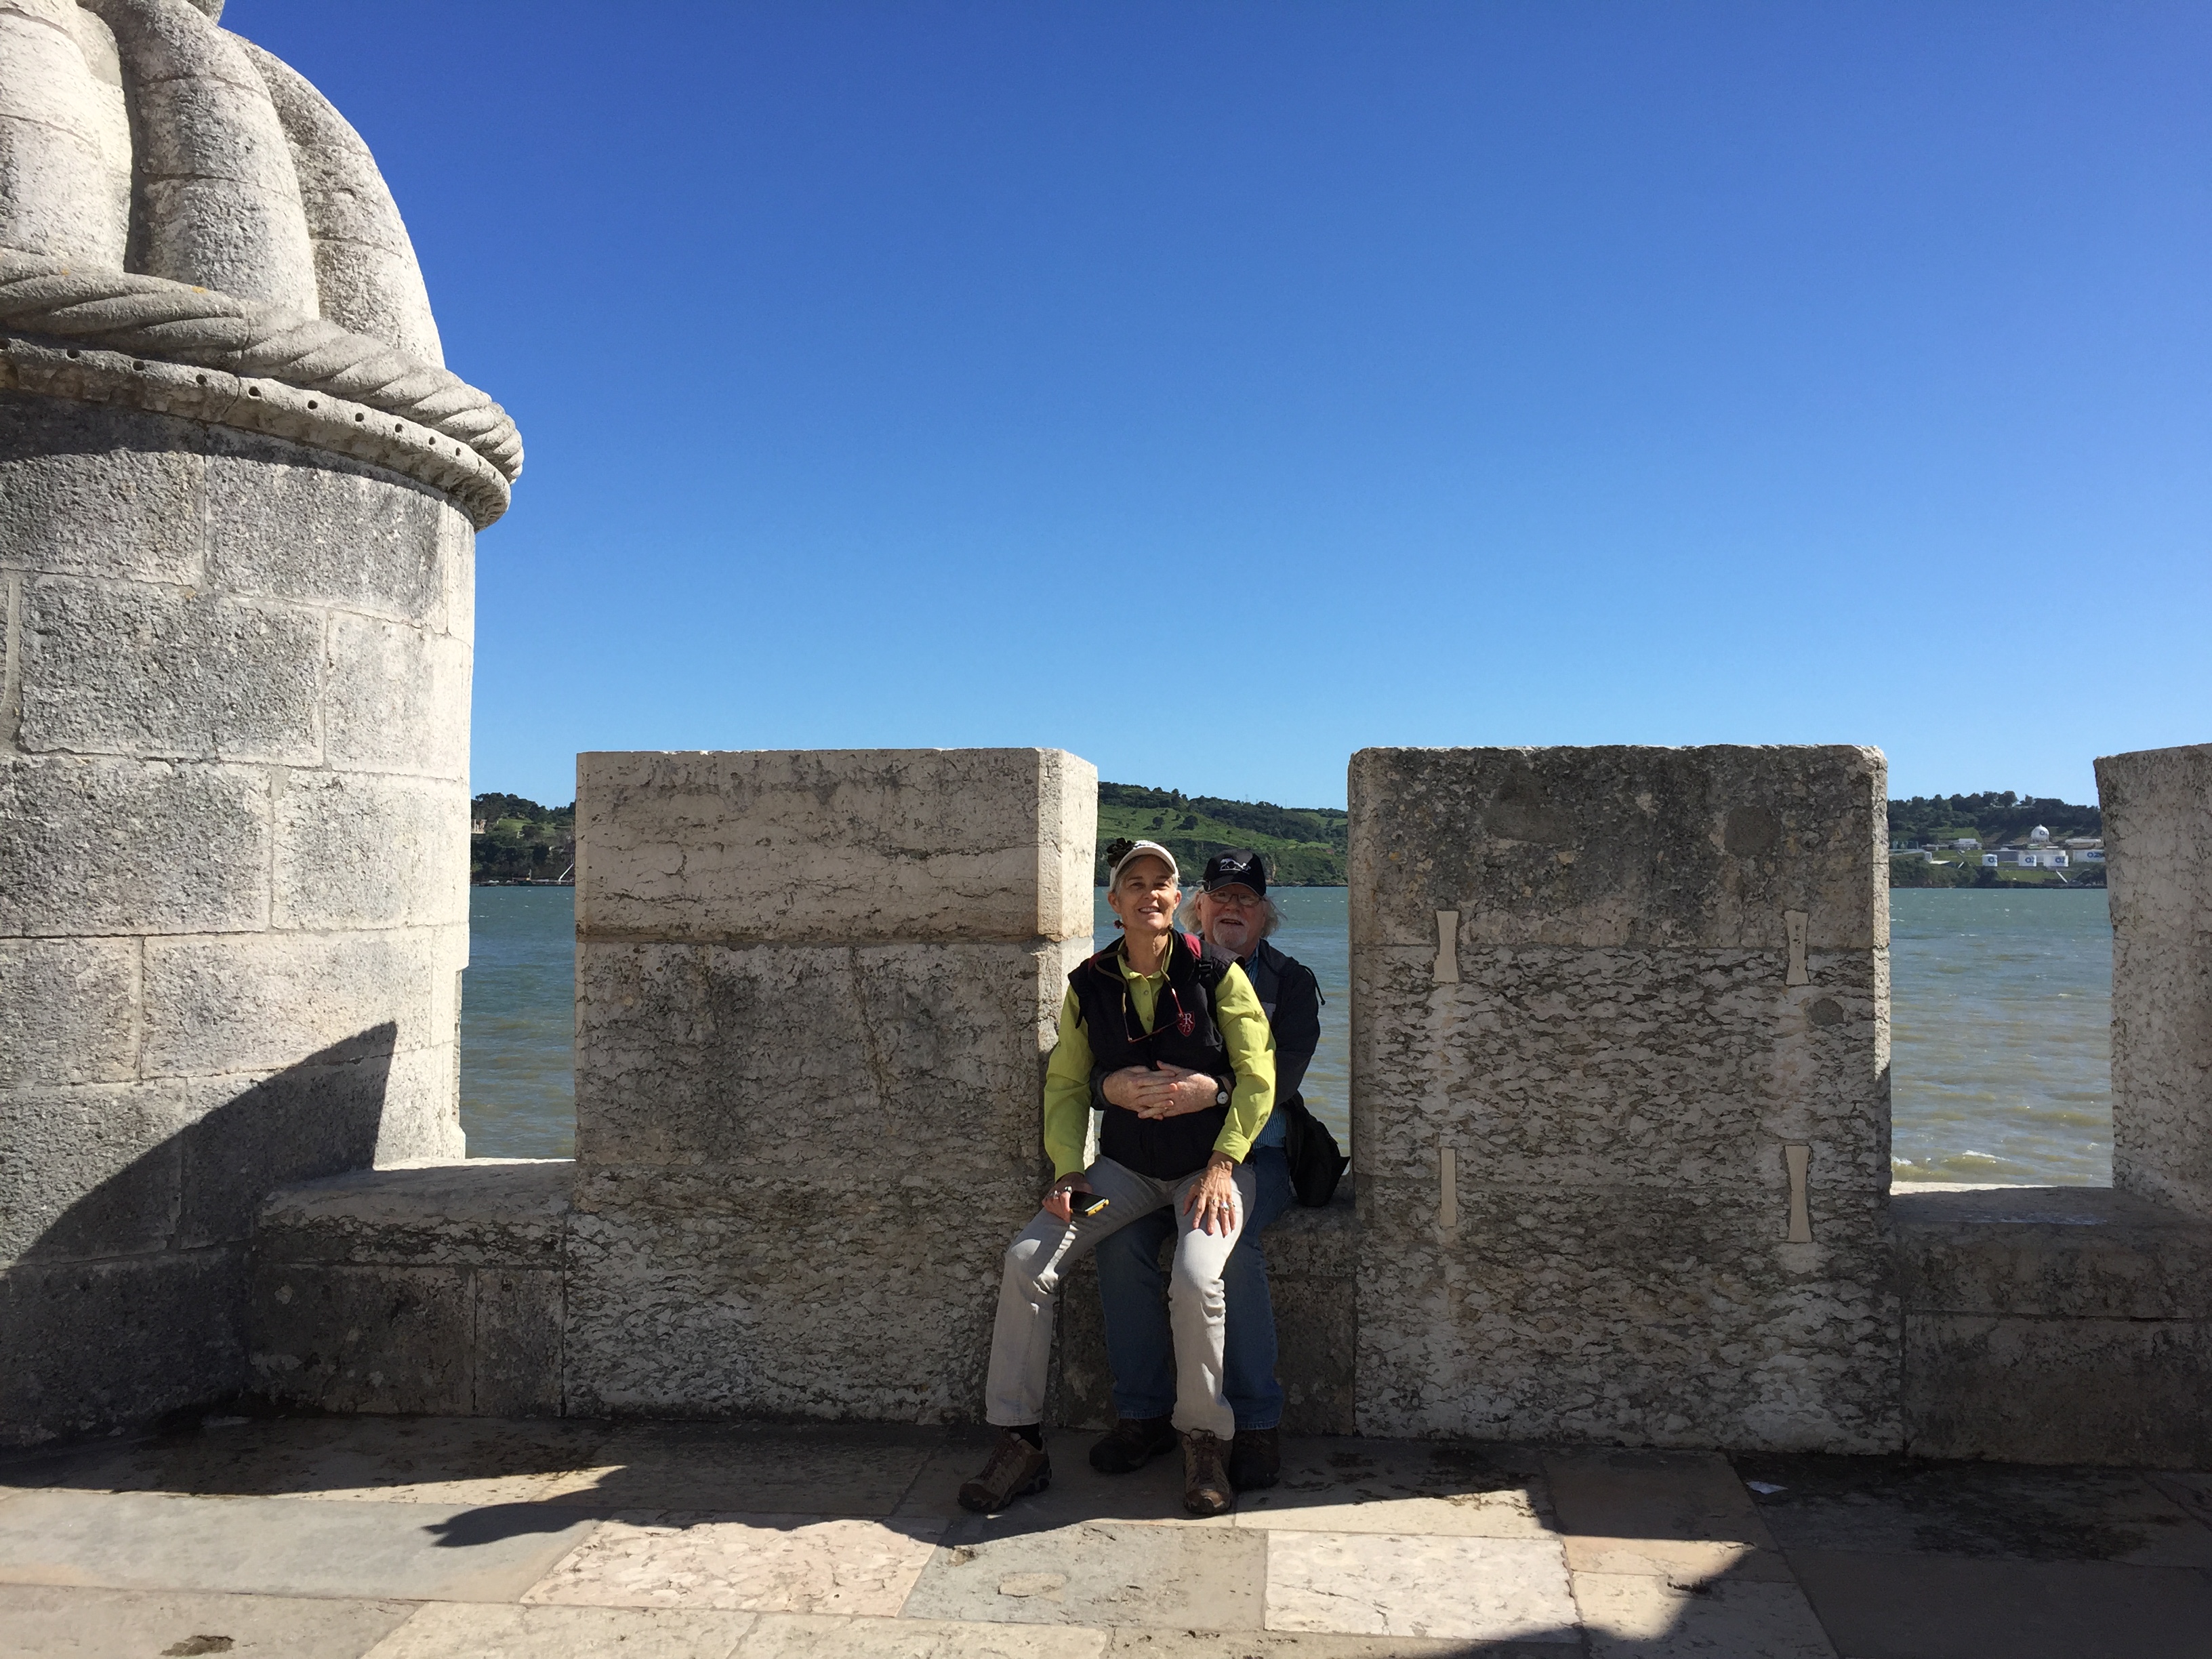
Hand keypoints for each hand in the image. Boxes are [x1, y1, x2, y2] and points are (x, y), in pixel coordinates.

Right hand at [1043, 1174, 1091, 1223]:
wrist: (1071, 1175)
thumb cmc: (1079, 1183)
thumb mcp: (1086, 1187)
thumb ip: (1087, 1194)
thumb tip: (1090, 1204)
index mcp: (1068, 1186)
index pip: (1064, 1197)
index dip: (1065, 1208)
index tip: (1068, 1218)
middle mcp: (1058, 1187)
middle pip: (1056, 1202)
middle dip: (1062, 1213)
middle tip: (1067, 1218)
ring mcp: (1052, 1190)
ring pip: (1050, 1203)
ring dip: (1056, 1211)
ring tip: (1063, 1215)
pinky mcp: (1049, 1193)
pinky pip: (1046, 1202)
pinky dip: (1050, 1208)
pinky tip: (1057, 1210)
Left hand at [1104, 1065, 1219, 1119]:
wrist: (1211, 1092)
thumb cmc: (1197, 1079)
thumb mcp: (1183, 1070)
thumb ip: (1169, 1068)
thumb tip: (1157, 1063)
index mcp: (1173, 1083)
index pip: (1157, 1085)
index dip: (1146, 1088)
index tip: (1136, 1089)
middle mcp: (1173, 1094)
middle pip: (1156, 1098)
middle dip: (1144, 1102)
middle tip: (1133, 1104)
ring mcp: (1177, 1103)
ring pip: (1161, 1108)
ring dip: (1150, 1112)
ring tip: (1140, 1115)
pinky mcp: (1181, 1110)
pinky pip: (1169, 1114)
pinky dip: (1161, 1115)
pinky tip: (1154, 1117)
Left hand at [1182, 1153, 1240, 1236]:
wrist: (1218, 1169)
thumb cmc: (1204, 1179)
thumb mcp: (1193, 1187)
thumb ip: (1188, 1200)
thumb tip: (1184, 1213)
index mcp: (1203, 1194)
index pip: (1199, 1208)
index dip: (1197, 1217)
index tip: (1195, 1226)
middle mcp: (1213, 1196)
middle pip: (1212, 1211)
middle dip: (1211, 1221)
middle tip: (1211, 1232)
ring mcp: (1222, 1197)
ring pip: (1224, 1211)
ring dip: (1224, 1222)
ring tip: (1225, 1232)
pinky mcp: (1229, 1197)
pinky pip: (1232, 1208)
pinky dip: (1233, 1218)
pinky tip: (1233, 1226)